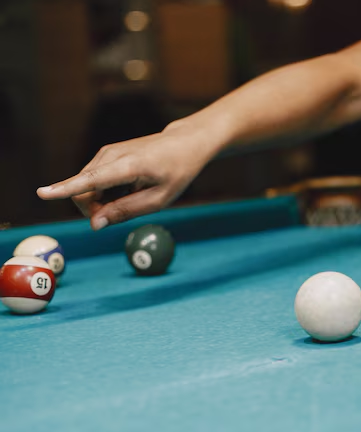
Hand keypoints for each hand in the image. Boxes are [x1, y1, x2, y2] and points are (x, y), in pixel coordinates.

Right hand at [36, 120, 221, 229]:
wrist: (183, 144)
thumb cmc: (176, 172)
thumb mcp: (159, 199)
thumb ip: (126, 211)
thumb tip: (95, 224)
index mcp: (128, 166)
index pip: (91, 180)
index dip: (65, 189)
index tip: (42, 193)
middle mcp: (111, 155)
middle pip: (83, 191)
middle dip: (93, 210)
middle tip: (119, 216)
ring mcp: (106, 153)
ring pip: (85, 186)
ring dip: (100, 201)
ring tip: (130, 196)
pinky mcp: (105, 155)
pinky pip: (93, 180)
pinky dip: (104, 192)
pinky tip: (125, 189)